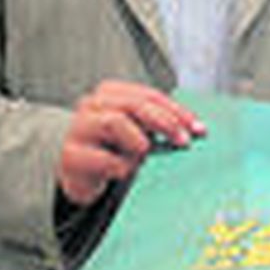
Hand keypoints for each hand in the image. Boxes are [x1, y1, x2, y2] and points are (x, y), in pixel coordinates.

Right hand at [56, 80, 203, 204]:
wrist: (78, 176)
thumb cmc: (111, 150)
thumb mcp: (135, 132)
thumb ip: (157, 125)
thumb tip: (193, 131)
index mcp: (110, 93)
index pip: (149, 95)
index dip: (176, 111)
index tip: (197, 128)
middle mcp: (92, 104)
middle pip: (135, 104)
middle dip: (165, 123)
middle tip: (184, 142)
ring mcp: (79, 128)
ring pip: (116, 122)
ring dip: (139, 143)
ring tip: (143, 158)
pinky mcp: (72, 156)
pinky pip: (106, 159)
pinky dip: (123, 167)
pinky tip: (125, 172)